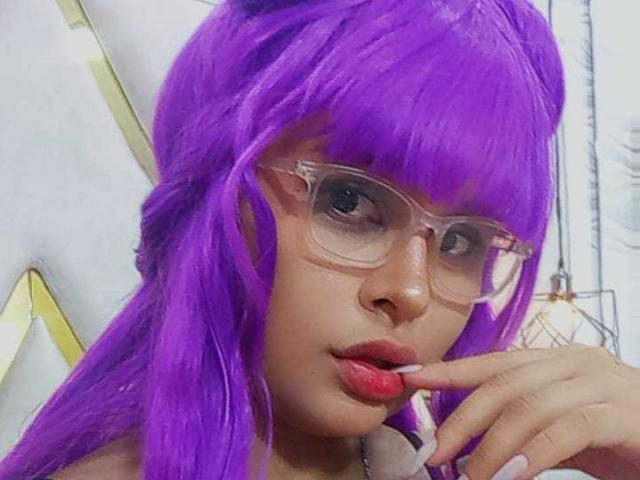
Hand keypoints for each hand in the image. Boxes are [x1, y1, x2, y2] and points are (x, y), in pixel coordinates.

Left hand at [401, 345, 639, 479]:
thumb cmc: (619, 436)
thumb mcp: (562, 427)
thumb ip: (524, 426)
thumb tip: (473, 444)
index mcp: (557, 360)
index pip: (493, 362)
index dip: (450, 371)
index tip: (412, 379)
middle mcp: (576, 363)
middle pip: (503, 384)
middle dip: (462, 420)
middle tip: (436, 453)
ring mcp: (601, 384)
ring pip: (528, 407)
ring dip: (492, 447)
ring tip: (470, 477)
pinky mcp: (624, 414)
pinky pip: (567, 430)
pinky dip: (534, 454)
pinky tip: (514, 475)